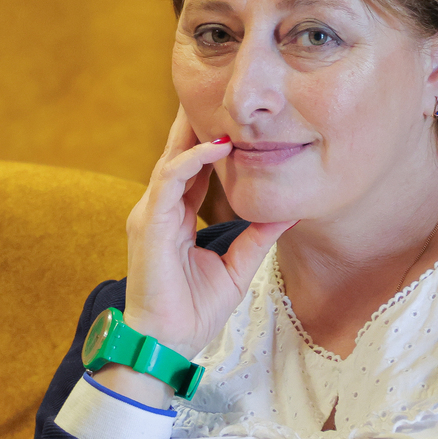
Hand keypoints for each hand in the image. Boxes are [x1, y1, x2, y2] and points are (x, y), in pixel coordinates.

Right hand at [118, 108, 295, 358]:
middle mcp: (158, 210)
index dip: (210, 145)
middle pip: (176, 155)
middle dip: (195, 125)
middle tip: (222, 95)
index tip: (235, 123)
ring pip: (171, 160)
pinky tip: (217, 146)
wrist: (164, 344)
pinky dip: (192, 160)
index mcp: (174, 218)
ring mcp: (150, 215)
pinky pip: (169, 180)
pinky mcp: (149, 225)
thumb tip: (288, 212)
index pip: (191, 171)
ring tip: (223, 109)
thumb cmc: (191, 312)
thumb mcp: (236, 268)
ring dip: (196, 133)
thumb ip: (257, 238)